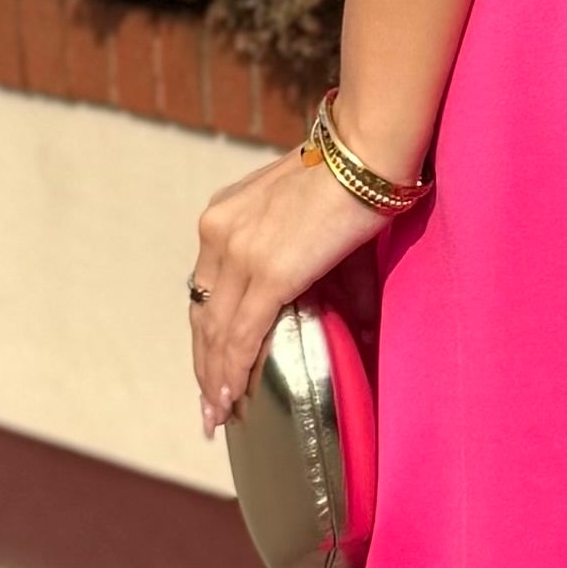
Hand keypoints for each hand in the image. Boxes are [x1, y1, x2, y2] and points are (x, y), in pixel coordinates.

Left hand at [189, 149, 386, 436]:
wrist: (365, 152)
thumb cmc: (350, 178)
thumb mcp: (312, 223)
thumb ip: (320, 276)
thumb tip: (356, 328)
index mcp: (223, 218)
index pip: (204, 289)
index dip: (204, 333)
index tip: (207, 366)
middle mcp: (219, 234)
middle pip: (202, 315)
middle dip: (204, 365)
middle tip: (208, 407)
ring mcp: (240, 253)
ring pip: (216, 331)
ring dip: (215, 377)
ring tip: (217, 415)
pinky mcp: (269, 272)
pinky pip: (242, 334)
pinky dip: (234, 370)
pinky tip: (231, 397)